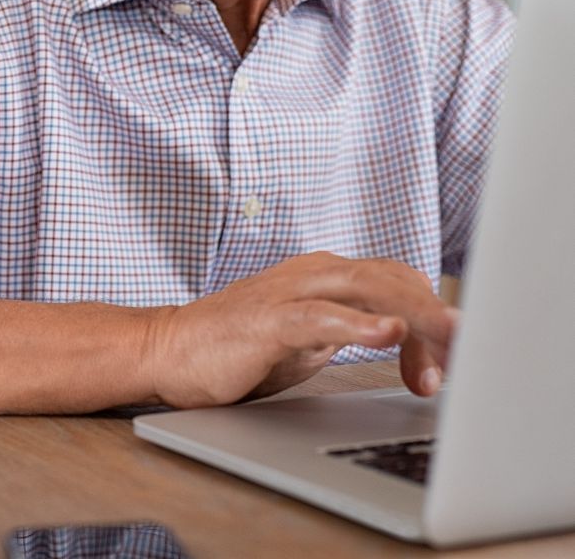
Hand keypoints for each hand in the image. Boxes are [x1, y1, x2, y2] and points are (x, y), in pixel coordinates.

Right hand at [145, 252, 455, 407]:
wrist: (171, 348)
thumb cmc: (240, 344)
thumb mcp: (311, 337)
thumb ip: (353, 327)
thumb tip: (406, 337)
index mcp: (329, 276)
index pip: (398, 283)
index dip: (431, 319)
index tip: (447, 367)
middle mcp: (316, 273)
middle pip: (394, 280)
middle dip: (437, 314)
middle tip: (469, 348)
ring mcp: (291, 290)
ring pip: (368, 289)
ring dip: (415, 316)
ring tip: (449, 337)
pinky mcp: (267, 318)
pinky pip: (320, 317)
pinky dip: (357, 324)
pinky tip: (386, 335)